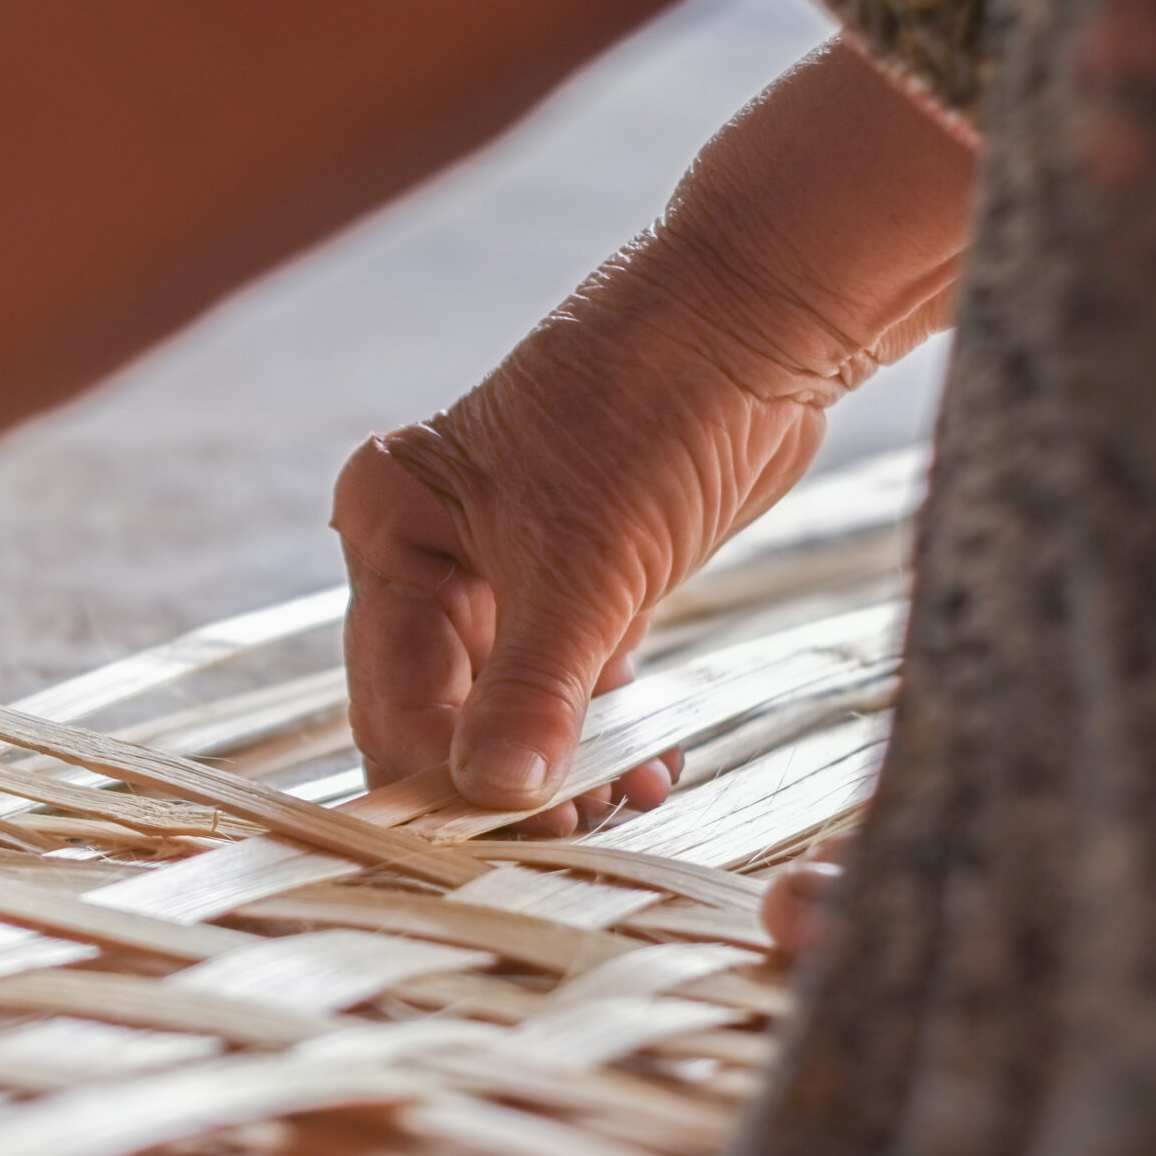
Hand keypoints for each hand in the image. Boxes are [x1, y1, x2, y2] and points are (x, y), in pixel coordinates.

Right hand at [336, 38, 972, 832]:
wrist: (763, 318)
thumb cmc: (649, 406)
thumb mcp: (585, 566)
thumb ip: (535, 690)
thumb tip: (495, 795)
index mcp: (391, 527)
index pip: (391, 687)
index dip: (437, 769)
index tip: (492, 837)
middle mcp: (430, 552)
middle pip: (441, 705)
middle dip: (500, 775)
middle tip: (567, 834)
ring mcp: (504, 568)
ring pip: (508, 703)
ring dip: (560, 763)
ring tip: (617, 805)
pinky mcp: (579, 579)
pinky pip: (570, 681)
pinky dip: (603, 729)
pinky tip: (643, 770)